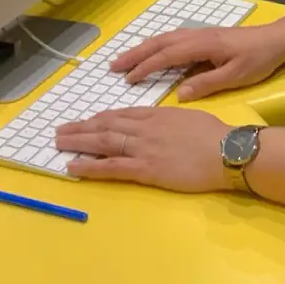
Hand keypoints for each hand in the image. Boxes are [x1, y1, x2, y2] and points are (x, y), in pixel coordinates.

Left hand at [55, 107, 229, 189]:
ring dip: (78, 142)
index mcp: (157, 114)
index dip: (100, 118)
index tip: (85, 121)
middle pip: (106, 125)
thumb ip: (169, 120)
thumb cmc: (214, 134)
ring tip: (59, 143)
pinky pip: (111, 167)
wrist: (225, 150)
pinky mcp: (145, 169)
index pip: (121, 114)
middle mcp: (144, 128)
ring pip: (103, 142)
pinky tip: (73, 167)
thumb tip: (160, 123)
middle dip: (81, 127)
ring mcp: (143, 148)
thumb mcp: (189, 116)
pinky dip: (90, 166)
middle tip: (60, 131)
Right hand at [112, 24, 284, 100]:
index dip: (146, 66)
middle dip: (135, 53)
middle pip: (160, 42)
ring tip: (125, 61)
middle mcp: (197, 36)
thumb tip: (179, 94)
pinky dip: (157, 46)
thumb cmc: (257, 59)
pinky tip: (152, 54)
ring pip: (165, 39)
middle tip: (113, 66)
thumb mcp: (235, 76)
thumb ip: (206, 84)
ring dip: (144, 48)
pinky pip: (173, 39)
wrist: (276, 39)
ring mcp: (200, 34)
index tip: (128, 79)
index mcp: (202, 45)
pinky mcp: (204, 37)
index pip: (167, 55)